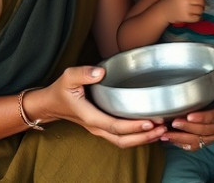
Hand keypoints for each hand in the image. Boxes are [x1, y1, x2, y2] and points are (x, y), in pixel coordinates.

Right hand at [41, 66, 166, 147]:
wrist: (51, 104)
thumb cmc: (60, 91)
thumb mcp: (68, 77)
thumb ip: (83, 73)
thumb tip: (100, 72)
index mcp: (90, 116)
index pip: (114, 126)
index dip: (133, 126)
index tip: (149, 122)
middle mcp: (97, 127)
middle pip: (123, 140)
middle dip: (144, 137)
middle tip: (162, 128)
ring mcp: (100, 129)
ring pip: (123, 141)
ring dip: (143, 139)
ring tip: (161, 130)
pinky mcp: (103, 127)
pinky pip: (122, 137)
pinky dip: (137, 136)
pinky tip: (150, 128)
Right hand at [158, 0, 203, 24]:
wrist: (163, 11)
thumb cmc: (172, 0)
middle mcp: (185, 0)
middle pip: (201, 0)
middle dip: (201, 2)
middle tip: (197, 4)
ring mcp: (186, 9)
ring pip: (201, 9)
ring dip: (200, 10)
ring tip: (195, 10)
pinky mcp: (186, 18)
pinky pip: (198, 18)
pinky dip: (198, 17)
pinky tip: (194, 15)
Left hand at [161, 65, 213, 149]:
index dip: (201, 118)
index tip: (186, 116)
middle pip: (205, 132)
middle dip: (186, 130)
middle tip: (169, 126)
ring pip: (202, 140)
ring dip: (183, 140)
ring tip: (165, 136)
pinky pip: (204, 142)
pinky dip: (189, 144)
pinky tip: (175, 141)